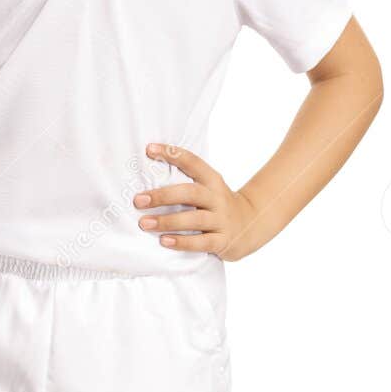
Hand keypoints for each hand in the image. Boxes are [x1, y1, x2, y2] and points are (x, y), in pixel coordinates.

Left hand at [135, 142, 257, 261]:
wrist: (252, 224)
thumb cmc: (217, 204)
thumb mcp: (208, 188)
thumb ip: (185, 181)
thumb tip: (147, 174)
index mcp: (212, 180)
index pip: (192, 162)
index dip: (172, 154)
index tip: (149, 149)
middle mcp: (217, 198)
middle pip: (190, 193)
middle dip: (163, 196)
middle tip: (138, 200)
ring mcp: (221, 220)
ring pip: (194, 219)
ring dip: (167, 221)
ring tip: (144, 223)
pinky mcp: (223, 241)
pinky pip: (201, 242)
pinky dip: (182, 242)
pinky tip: (164, 241)